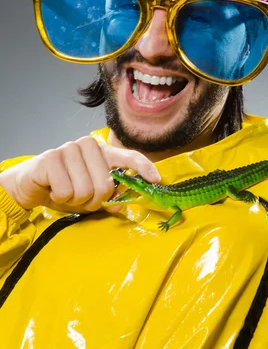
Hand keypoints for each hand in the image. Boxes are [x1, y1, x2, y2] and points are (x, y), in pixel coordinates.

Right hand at [0, 137, 160, 213]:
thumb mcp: (89, 194)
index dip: (143, 167)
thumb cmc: (64, 187)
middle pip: (106, 185)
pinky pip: (67, 191)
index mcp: (102, 151)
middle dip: (92, 201)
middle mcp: (88, 145)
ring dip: (75, 201)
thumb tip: (122, 202)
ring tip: (65, 192)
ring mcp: (69, 148)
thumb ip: (108, 196)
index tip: (156, 179)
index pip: (128, 156)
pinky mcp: (51, 157)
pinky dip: (60, 198)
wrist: (30, 184)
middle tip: (80, 198)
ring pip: (86, 190)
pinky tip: (53, 189)